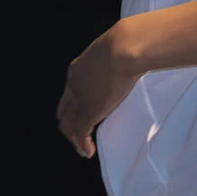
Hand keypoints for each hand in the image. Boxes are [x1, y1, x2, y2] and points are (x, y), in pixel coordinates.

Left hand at [56, 22, 141, 158]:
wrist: (124, 48)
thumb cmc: (126, 43)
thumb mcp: (113, 52)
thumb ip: (115, 60)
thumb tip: (132, 59)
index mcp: (78, 70)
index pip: (70, 93)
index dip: (74, 105)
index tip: (82, 113)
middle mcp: (73, 86)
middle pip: (64, 111)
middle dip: (69, 125)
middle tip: (78, 136)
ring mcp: (80, 99)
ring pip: (69, 125)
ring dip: (74, 140)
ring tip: (83, 150)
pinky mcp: (89, 111)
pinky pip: (81, 133)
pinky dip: (82, 145)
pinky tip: (88, 152)